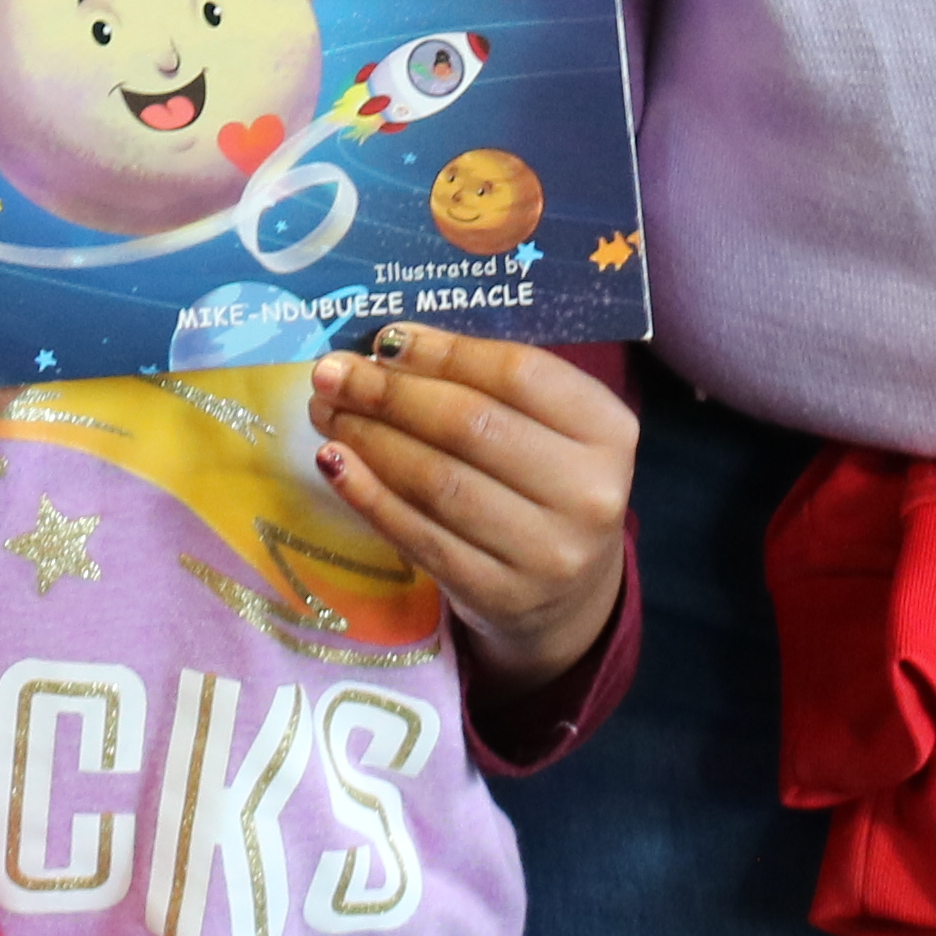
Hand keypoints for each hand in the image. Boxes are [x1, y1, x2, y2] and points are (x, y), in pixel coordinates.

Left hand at [303, 327, 633, 691]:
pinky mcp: (497, 595)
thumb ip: (490, 382)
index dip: (444, 353)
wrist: (569, 593)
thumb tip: (388, 347)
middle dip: (389, 393)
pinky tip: (335, 463)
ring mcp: (545, 552)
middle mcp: (588, 493)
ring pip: (437, 480)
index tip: (385, 340)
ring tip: (327, 410)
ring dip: (369, 439)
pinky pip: (418, 535)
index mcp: (608, 431)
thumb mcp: (551, 427)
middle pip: (469, 425)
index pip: (518, 374)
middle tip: (332, 373)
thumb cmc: (549, 483)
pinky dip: (368, 495)